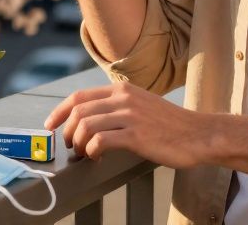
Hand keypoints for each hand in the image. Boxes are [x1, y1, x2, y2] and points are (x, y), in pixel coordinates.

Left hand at [43, 82, 211, 168]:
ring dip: (78, 143)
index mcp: (122, 89)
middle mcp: (124, 98)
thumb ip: (118, 106)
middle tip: (71, 147)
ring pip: (86, 126)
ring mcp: (130, 115)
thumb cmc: (169, 125)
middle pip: (78, 111)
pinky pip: (100, 141)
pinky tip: (98, 157)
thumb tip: (88, 119)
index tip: (50, 125)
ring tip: (84, 154)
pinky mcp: (136, 135)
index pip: (79, 96)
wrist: (198, 134)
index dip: (59, 111)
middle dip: (67, 132)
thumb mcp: (141, 104)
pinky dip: (92, 151)